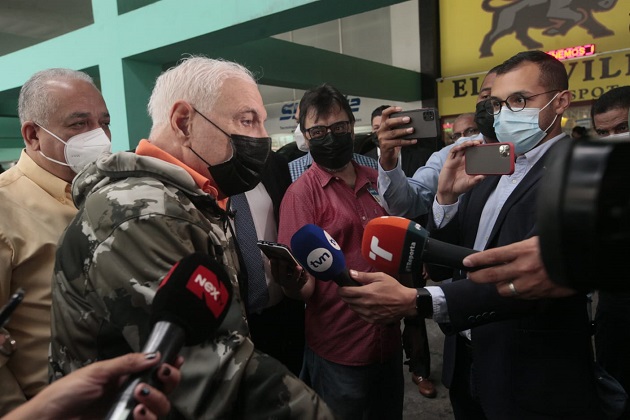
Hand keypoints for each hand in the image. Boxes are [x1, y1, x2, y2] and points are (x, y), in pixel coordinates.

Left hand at [3, 352, 182, 419]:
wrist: (47, 419)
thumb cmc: (65, 393)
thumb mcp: (97, 372)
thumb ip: (126, 363)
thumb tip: (154, 355)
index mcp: (126, 378)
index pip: (155, 371)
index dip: (170, 366)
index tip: (176, 360)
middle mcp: (131, 395)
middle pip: (165, 390)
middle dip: (169, 381)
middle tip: (161, 375)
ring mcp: (129, 413)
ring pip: (160, 409)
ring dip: (157, 400)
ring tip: (140, 397)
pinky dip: (147, 418)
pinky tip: (137, 413)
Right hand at [270, 258, 314, 300]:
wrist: (293, 288)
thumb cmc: (286, 274)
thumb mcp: (281, 271)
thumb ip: (279, 264)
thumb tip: (276, 254)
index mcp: (277, 277)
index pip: (274, 272)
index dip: (273, 265)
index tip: (273, 258)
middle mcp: (284, 282)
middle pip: (282, 275)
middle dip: (282, 267)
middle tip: (283, 260)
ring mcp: (292, 284)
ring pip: (294, 278)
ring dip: (296, 273)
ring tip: (298, 266)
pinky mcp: (301, 285)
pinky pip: (304, 280)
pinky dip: (305, 275)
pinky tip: (306, 269)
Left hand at [337, 270, 416, 323]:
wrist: (406, 303)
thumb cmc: (394, 288)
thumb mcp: (380, 277)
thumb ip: (363, 276)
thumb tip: (351, 273)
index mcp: (365, 293)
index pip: (345, 292)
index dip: (341, 289)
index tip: (342, 286)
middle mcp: (365, 305)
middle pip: (347, 301)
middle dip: (346, 295)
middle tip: (351, 290)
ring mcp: (368, 314)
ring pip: (353, 308)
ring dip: (353, 302)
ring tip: (360, 297)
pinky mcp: (372, 320)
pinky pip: (360, 315)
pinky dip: (360, 309)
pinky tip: (366, 305)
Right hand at [377, 106, 417, 170]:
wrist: (387, 154)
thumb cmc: (392, 140)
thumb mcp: (393, 131)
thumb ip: (399, 126)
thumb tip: (413, 121)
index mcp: (383, 124)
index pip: (384, 114)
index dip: (391, 110)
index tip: (400, 109)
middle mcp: (381, 130)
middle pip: (388, 123)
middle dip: (399, 120)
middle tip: (408, 119)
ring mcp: (382, 138)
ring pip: (394, 133)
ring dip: (404, 131)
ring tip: (412, 130)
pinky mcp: (386, 146)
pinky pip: (398, 142)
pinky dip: (407, 141)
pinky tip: (413, 140)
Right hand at [436, 140, 484, 203]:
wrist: (449, 191)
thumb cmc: (460, 187)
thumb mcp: (470, 183)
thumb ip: (477, 179)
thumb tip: (484, 176)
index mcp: (469, 164)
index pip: (475, 154)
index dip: (479, 149)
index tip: (485, 146)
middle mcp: (463, 161)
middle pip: (468, 149)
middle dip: (474, 144)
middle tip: (480, 142)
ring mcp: (456, 160)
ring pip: (461, 148)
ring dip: (466, 144)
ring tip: (472, 143)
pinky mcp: (449, 161)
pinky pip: (452, 152)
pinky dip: (456, 148)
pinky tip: (460, 147)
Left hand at [463, 236, 575, 298]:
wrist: (582, 262)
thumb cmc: (559, 248)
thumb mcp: (537, 241)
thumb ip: (519, 250)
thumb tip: (505, 257)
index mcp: (522, 251)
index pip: (493, 256)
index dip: (477, 260)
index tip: (466, 262)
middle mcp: (523, 268)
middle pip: (491, 276)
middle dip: (477, 277)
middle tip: (471, 276)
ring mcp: (530, 283)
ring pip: (503, 290)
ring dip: (499, 286)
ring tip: (499, 281)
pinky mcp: (538, 294)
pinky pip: (520, 296)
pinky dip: (517, 292)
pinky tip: (519, 287)